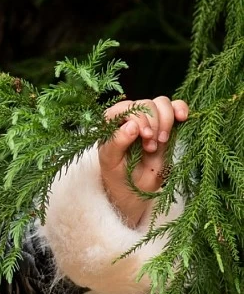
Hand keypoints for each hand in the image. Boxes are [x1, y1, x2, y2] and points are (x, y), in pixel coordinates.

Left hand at [99, 96, 188, 227]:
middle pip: (146, 104)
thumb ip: (117, 142)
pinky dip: (181, 109)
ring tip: (161, 142)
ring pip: (162, 103)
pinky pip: (175, 106)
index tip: (145, 137)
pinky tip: (183, 118)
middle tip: (150, 147)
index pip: (124, 107)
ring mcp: (149, 119)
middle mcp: (130, 117)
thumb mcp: (111, 162)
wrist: (135, 190)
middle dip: (153, 124)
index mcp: (111, 122)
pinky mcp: (166, 124)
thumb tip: (131, 125)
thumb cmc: (118, 174)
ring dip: (166, 121)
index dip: (138, 118)